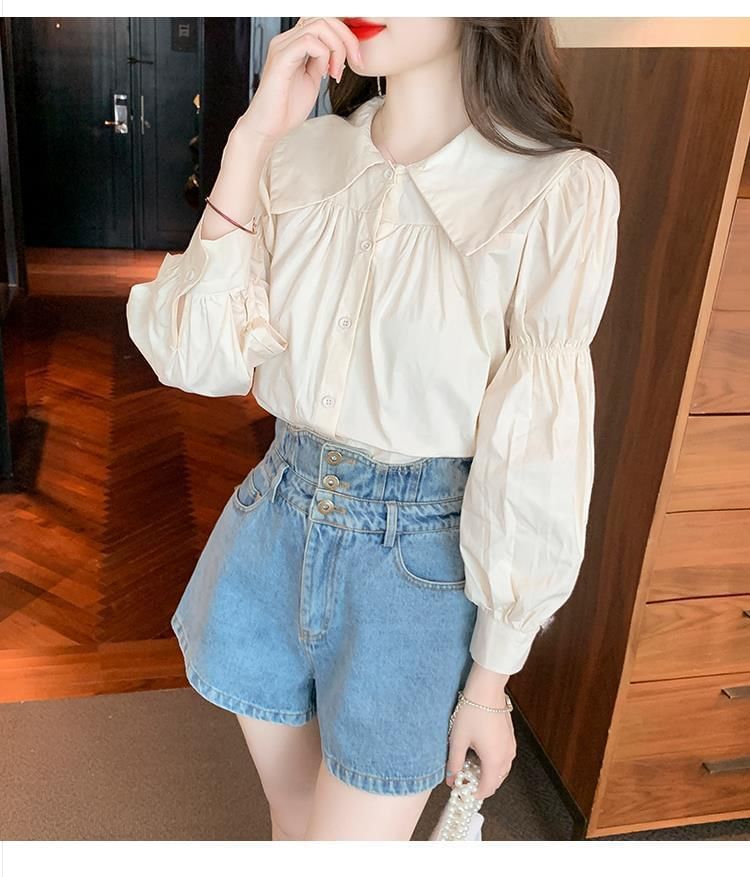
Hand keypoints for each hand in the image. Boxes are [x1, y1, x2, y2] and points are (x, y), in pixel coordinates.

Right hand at [235, 17, 362, 144]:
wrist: (268, 127)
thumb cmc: (286, 108)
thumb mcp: (312, 79)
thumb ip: (322, 62)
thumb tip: (336, 53)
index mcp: (294, 44)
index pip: (323, 22)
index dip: (344, 35)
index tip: (354, 59)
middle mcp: (286, 40)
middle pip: (324, 18)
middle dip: (346, 37)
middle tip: (354, 61)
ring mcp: (282, 47)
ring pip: (319, 25)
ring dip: (337, 47)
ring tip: (336, 71)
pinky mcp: (281, 58)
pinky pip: (309, 41)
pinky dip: (325, 55)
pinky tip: (326, 73)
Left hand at [446, 673, 515, 799]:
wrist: (486, 689)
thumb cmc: (472, 712)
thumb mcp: (458, 739)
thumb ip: (454, 762)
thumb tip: (450, 779)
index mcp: (494, 761)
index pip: (487, 788)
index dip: (474, 793)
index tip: (462, 791)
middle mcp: (506, 757)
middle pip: (495, 781)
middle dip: (480, 783)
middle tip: (463, 776)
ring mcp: (510, 746)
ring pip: (501, 769)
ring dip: (487, 772)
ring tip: (468, 762)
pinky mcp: (510, 737)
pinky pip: (504, 757)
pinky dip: (493, 761)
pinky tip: (479, 750)